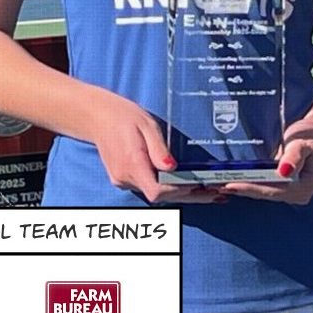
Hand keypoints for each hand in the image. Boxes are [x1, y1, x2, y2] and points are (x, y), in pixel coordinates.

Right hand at [90, 95, 220, 204]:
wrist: (96, 116)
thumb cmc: (123, 116)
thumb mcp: (146, 126)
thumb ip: (159, 149)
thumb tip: (173, 167)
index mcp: (132, 164)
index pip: (157, 191)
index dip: (179, 191)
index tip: (198, 185)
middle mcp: (125, 178)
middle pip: (161, 197)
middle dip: (190, 197)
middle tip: (216, 194)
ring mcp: (123, 181)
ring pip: (156, 195)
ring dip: (182, 194)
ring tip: (209, 191)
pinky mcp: (124, 179)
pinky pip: (150, 188)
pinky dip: (169, 188)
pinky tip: (187, 185)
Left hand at [218, 121, 312, 205]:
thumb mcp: (303, 141)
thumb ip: (294, 156)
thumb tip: (283, 172)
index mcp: (307, 185)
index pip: (274, 190)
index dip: (253, 188)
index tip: (233, 185)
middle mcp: (300, 193)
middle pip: (267, 194)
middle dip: (244, 189)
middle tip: (218, 185)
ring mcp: (293, 191)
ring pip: (264, 192)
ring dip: (244, 188)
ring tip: (220, 184)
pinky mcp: (285, 187)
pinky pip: (265, 187)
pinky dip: (250, 184)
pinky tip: (233, 181)